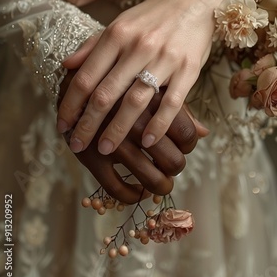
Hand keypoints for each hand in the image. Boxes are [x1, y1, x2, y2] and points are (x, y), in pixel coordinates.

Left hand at [57, 0, 230, 155]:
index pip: (85, 77)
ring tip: (106, 150)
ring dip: (118, 130)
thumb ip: (94, 45)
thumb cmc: (154, 15)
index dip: (70, 105)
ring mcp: (164, 58)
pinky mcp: (188, 69)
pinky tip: (147, 141)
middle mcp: (137, 46)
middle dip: (88, 125)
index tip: (63, 125)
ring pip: (135, 102)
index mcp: (117, 35)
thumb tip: (66, 65)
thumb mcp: (121, 23)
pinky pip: (171, 103)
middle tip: (78, 146)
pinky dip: (158, 125)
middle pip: (105, 94)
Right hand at [59, 70, 207, 203]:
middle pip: (174, 160)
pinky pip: (119, 190)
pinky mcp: (91, 157)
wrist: (71, 80)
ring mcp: (112, 141)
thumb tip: (205, 132)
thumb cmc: (118, 83)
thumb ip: (176, 108)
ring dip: (160, 185)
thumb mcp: (148, 85)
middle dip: (176, 167)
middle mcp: (134, 122)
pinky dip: (133, 195)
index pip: (187, 135)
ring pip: (151, 179)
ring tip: (160, 181)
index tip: (183, 147)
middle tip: (172, 164)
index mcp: (152, 99)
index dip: (189, 146)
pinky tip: (137, 189)